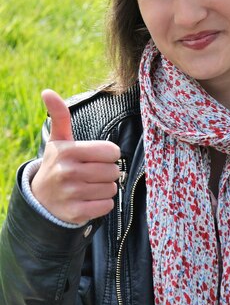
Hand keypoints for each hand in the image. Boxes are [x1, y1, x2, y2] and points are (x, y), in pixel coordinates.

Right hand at [31, 90, 120, 223]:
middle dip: (108, 172)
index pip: (111, 151)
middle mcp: (68, 172)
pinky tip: (89, 199)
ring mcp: (72, 194)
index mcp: (68, 151)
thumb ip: (59, 116)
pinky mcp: (76, 213)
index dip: (108, 154)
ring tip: (89, 185)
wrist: (41, 199)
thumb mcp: (58, 141)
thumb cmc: (57, 164)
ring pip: (111, 188)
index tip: (97, 157)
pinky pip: (107, 205)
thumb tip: (47, 91)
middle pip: (114, 170)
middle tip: (92, 173)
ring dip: (105, 188)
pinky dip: (102, 203)